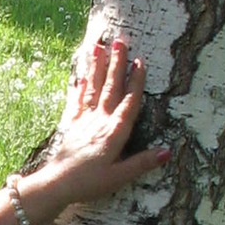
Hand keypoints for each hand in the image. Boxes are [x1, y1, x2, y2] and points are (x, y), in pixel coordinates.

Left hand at [41, 36, 170, 212]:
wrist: (57, 184)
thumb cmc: (89, 183)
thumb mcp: (119, 177)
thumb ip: (142, 163)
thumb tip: (167, 152)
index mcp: (115, 132)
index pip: (129, 102)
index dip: (136, 82)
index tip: (140, 61)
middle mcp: (100, 121)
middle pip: (111, 87)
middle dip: (117, 64)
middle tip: (120, 41)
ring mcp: (84, 121)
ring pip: (94, 88)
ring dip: (98, 67)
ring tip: (99, 47)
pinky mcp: (72, 125)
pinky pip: (78, 100)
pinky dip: (81, 86)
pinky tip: (83, 75)